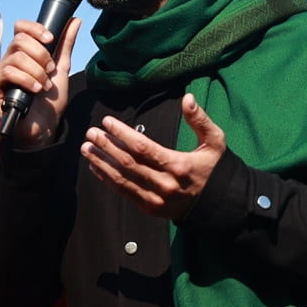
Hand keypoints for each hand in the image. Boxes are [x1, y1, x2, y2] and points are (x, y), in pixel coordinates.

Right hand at [0, 17, 81, 146]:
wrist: (44, 127)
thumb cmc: (49, 101)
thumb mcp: (61, 69)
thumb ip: (65, 45)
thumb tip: (75, 20)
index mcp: (23, 53)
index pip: (21, 28)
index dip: (35, 29)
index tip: (50, 39)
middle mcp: (8, 59)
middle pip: (19, 40)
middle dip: (41, 55)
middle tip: (50, 71)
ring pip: (16, 57)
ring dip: (36, 71)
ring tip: (44, 86)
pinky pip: (7, 73)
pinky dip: (26, 80)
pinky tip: (35, 90)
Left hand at [81, 93, 224, 220]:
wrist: (220, 204)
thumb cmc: (215, 169)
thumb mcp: (215, 142)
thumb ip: (200, 120)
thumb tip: (188, 98)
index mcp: (178, 165)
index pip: (143, 147)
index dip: (122, 134)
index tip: (107, 122)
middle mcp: (164, 184)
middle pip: (127, 162)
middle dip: (106, 146)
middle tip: (91, 133)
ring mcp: (156, 198)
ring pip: (121, 179)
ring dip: (101, 162)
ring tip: (87, 148)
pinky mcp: (150, 207)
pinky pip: (123, 192)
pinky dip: (107, 179)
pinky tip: (95, 166)